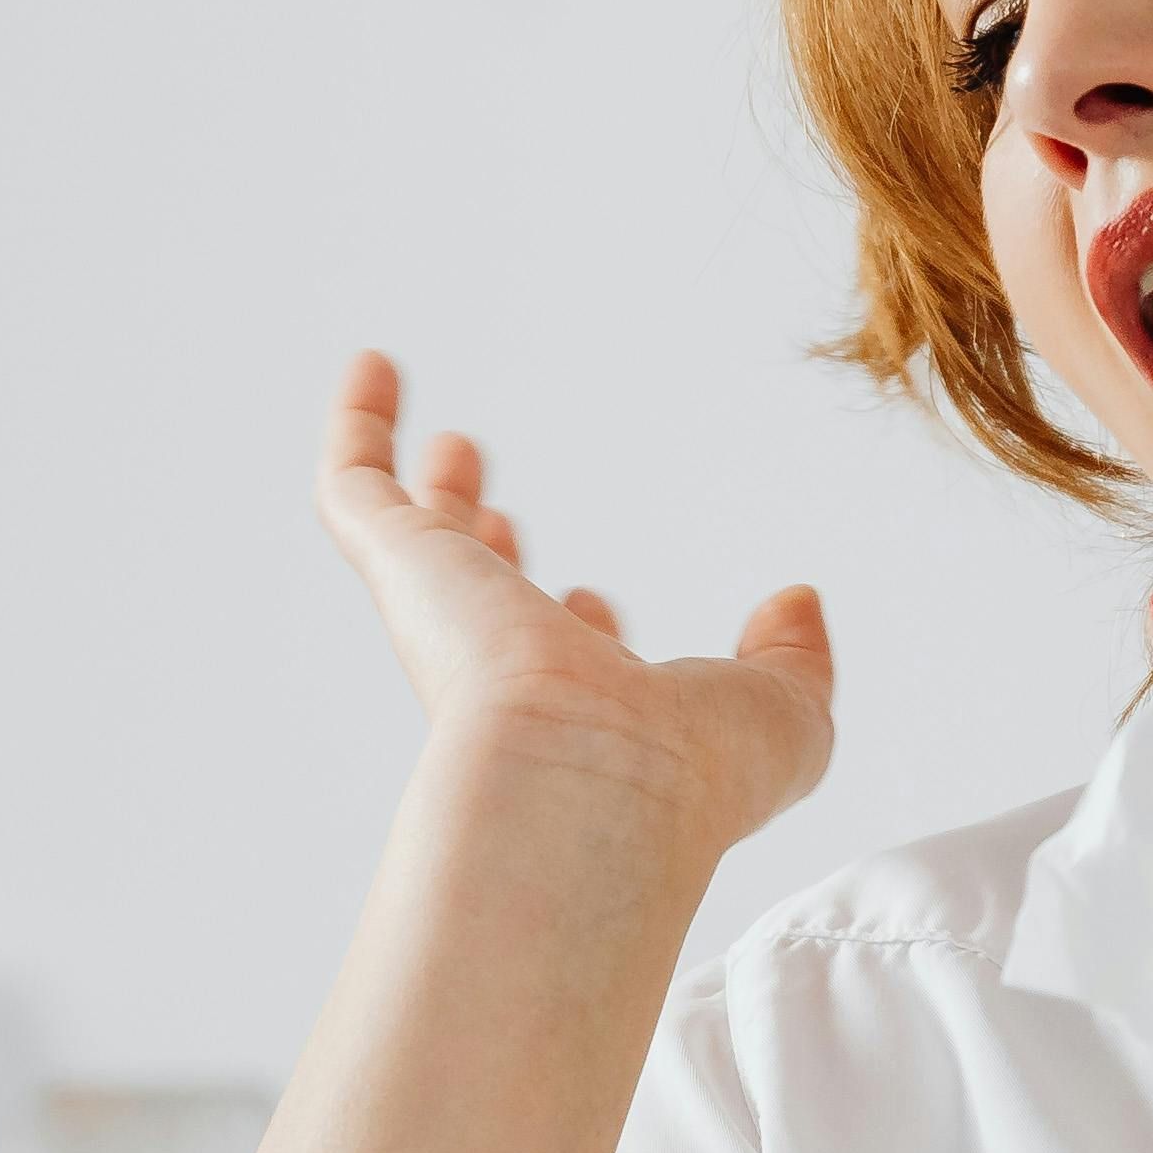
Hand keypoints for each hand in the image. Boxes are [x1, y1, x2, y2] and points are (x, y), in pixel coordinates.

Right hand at [317, 352, 834, 866]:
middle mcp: (505, 668)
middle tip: (486, 492)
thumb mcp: (780, 715)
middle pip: (479, 593)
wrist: (588, 789)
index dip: (582, 628)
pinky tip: (375, 364)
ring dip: (428, 487)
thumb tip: (798, 603)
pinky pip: (355, 486)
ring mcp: (446, 616)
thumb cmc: (688, 774)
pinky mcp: (402, 567)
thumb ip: (796, 662)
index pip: (567, 664)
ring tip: (448, 435)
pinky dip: (360, 424)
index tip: (597, 602)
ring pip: (415, 543)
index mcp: (585, 710)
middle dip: (483, 543)